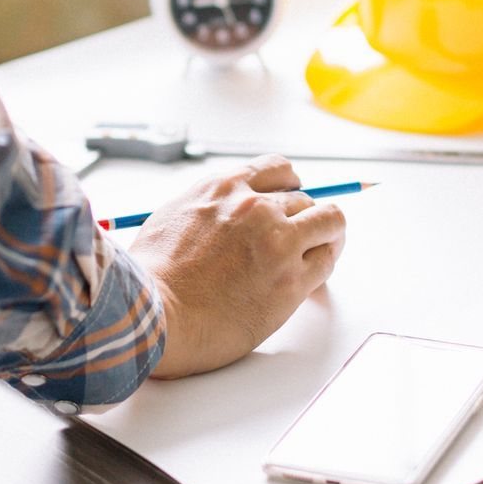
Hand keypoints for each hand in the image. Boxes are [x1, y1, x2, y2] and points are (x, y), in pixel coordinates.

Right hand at [129, 155, 347, 378]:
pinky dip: (324, 264)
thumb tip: (223, 214)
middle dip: (303, 218)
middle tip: (299, 240)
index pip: (278, 169)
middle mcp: (256, 208)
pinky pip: (326, 261)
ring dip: (327, 236)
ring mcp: (278, 242)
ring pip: (329, 222)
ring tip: (321, 252)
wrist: (154, 315)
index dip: (290, 185)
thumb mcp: (174, 216)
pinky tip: (313, 278)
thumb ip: (208, 207)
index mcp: (225, 188)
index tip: (292, 199)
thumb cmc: (153, 276)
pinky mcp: (291, 281)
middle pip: (304, 199)